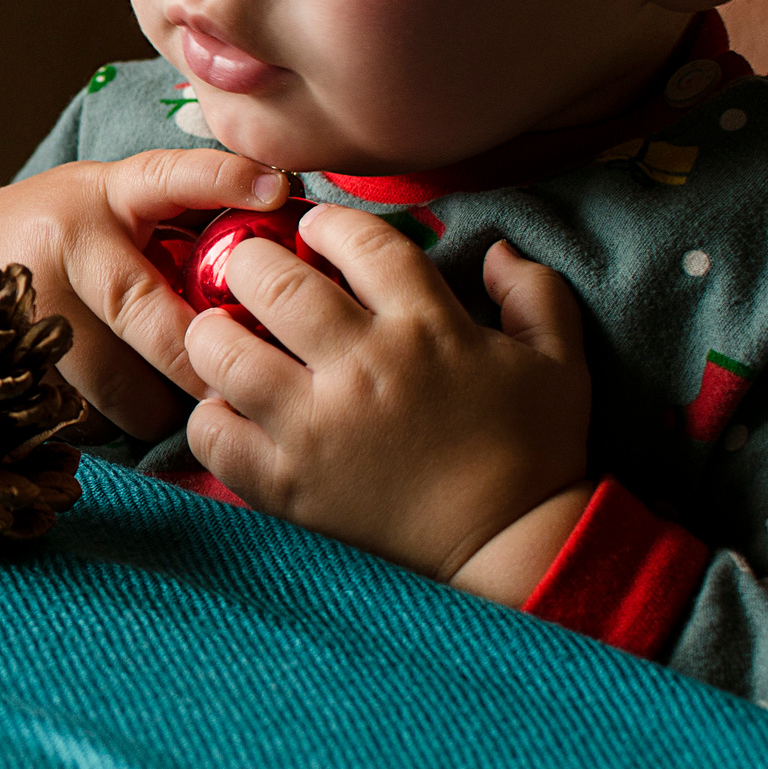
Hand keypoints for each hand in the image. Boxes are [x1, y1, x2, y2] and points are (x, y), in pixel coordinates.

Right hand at [0, 150, 287, 438]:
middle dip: (200, 365)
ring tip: (161, 398)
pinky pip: (84, 420)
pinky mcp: (3, 367)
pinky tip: (101, 405)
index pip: (167, 179)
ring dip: (154, 407)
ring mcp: (28, 310)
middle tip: (228, 390)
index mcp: (100, 197)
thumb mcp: (106, 204)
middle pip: (149, 318)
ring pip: (122, 387)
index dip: (222, 180)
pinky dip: (106, 425)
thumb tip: (282, 236)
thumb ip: (177, 217)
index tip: (274, 188)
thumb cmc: (54, 238)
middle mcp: (63, 245)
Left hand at [182, 207, 591, 585]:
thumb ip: (533, 292)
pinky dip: (208, 414)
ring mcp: (316, 428)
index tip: (312, 230)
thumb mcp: (559, 360)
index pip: (359, 242)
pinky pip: (212, 434)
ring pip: (221, 352)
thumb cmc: (535, 448)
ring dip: (211, 333)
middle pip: (271, 282)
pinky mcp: (287, 484)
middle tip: (250, 271)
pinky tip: (227, 406)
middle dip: (250, 261)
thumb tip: (494, 249)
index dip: (326, 223)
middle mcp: (364, 368)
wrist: (510, 545)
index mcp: (428, 327)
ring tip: (222, 333)